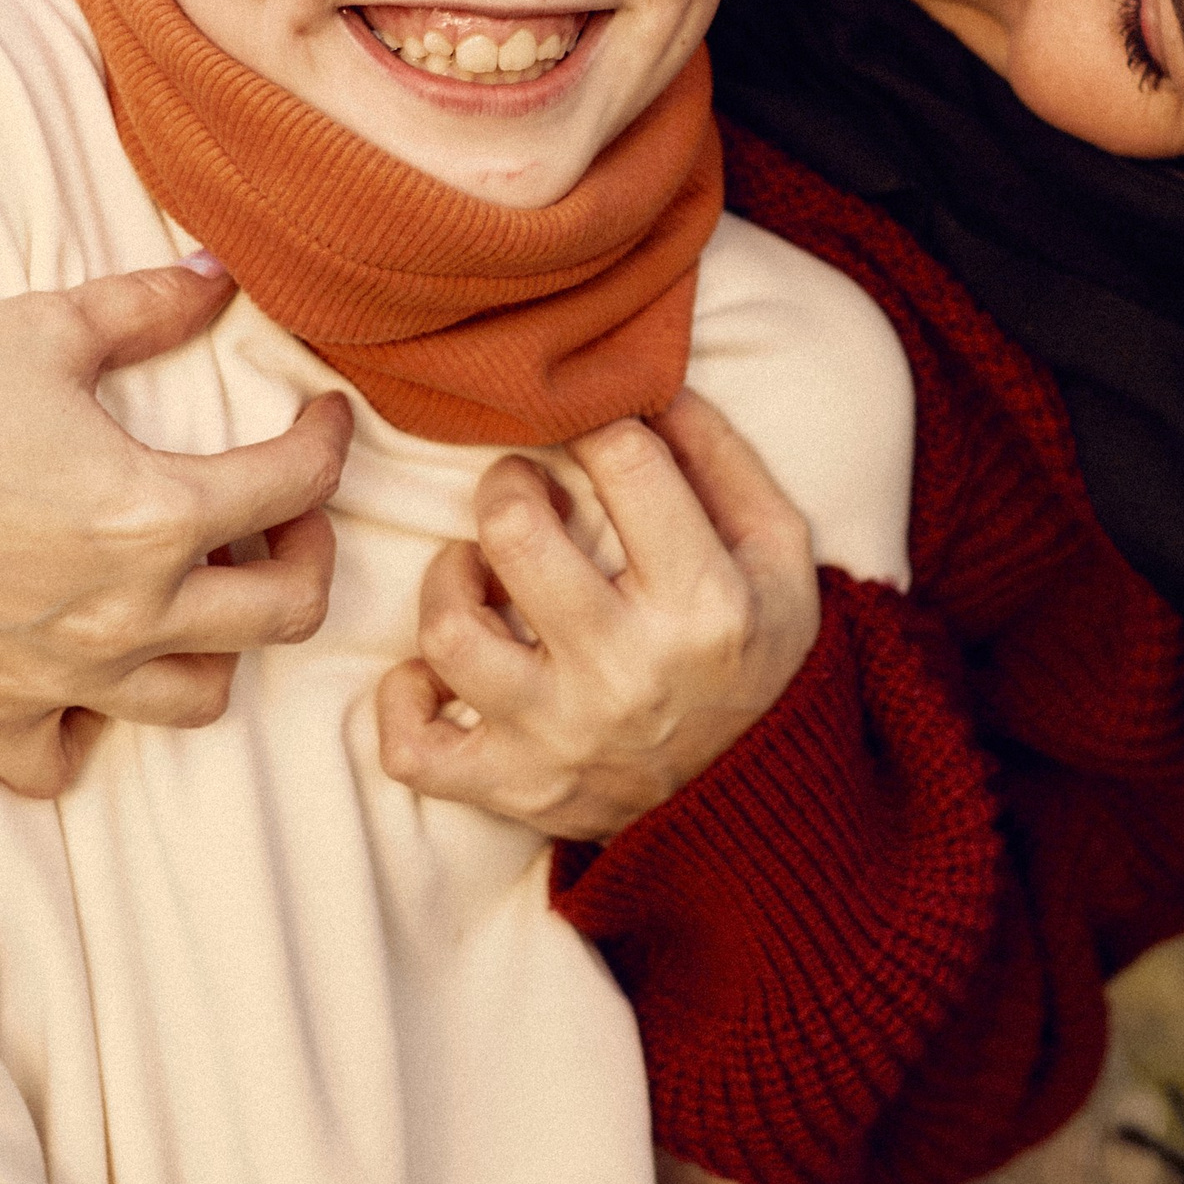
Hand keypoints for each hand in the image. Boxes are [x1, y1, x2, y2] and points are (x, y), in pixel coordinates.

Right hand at [0, 258, 350, 798]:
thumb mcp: (45, 329)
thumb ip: (147, 306)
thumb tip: (218, 274)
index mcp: (157, 514)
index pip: (298, 486)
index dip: (328, 442)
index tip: (322, 417)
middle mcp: (129, 611)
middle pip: (285, 615)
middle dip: (306, 558)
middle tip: (283, 518)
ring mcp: (64, 673)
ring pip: (200, 700)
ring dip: (220, 649)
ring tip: (199, 597)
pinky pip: (61, 764)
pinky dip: (86, 736)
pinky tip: (88, 684)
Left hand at [376, 388, 820, 840]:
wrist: (759, 800)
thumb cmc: (756, 652)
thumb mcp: (779, 551)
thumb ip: (720, 458)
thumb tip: (645, 382)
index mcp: (705, 603)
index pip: (625, 462)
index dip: (597, 424)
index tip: (590, 434)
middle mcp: (628, 670)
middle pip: (514, 534)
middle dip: (507, 484)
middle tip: (522, 490)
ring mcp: (562, 736)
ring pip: (449, 634)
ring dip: (448, 579)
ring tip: (477, 571)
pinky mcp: (516, 788)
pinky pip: (414, 749)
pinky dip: (405, 702)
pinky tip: (435, 671)